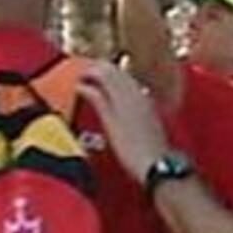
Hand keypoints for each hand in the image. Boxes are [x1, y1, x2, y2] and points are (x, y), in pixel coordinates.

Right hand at [78, 59, 170, 182]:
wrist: (155, 163)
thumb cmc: (130, 149)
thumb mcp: (109, 125)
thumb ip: (98, 101)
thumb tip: (82, 86)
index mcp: (124, 95)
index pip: (104, 71)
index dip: (89, 70)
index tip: (78, 75)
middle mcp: (136, 93)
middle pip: (116, 71)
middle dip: (99, 69)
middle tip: (85, 74)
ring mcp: (145, 99)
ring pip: (126, 77)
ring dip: (111, 75)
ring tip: (96, 81)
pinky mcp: (149, 107)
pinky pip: (133, 87)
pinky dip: (121, 84)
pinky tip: (115, 91)